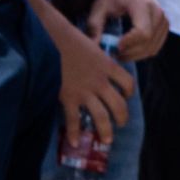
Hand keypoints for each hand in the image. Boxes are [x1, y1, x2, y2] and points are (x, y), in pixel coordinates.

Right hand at [49, 14, 133, 144]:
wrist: (51, 38)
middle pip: (119, 104)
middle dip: (122, 117)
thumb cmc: (68, 37)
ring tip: (107, 140)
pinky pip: (74, 120)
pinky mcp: (69, 97)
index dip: (129, 92)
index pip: (128, 82)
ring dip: (106, 130)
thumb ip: (96, 57)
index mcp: (108, 66)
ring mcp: (86, 91)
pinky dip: (74, 133)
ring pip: (102, 116)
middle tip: (121, 124)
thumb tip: (94, 57)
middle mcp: (101, 81)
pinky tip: (74, 142)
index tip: (126, 96)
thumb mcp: (91, 45)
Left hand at [88, 0, 168, 62]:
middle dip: (129, 53)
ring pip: (153, 48)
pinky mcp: (165, 26)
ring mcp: (164, 20)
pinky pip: (156, 46)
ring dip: (135, 55)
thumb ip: (94, 26)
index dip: (129, 44)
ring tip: (119, 52)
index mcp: (142, 6)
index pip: (142, 32)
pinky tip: (129, 48)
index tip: (114, 47)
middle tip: (112, 54)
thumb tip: (93, 47)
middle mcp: (158, 13)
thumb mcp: (100, 6)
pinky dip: (142, 52)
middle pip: (148, 43)